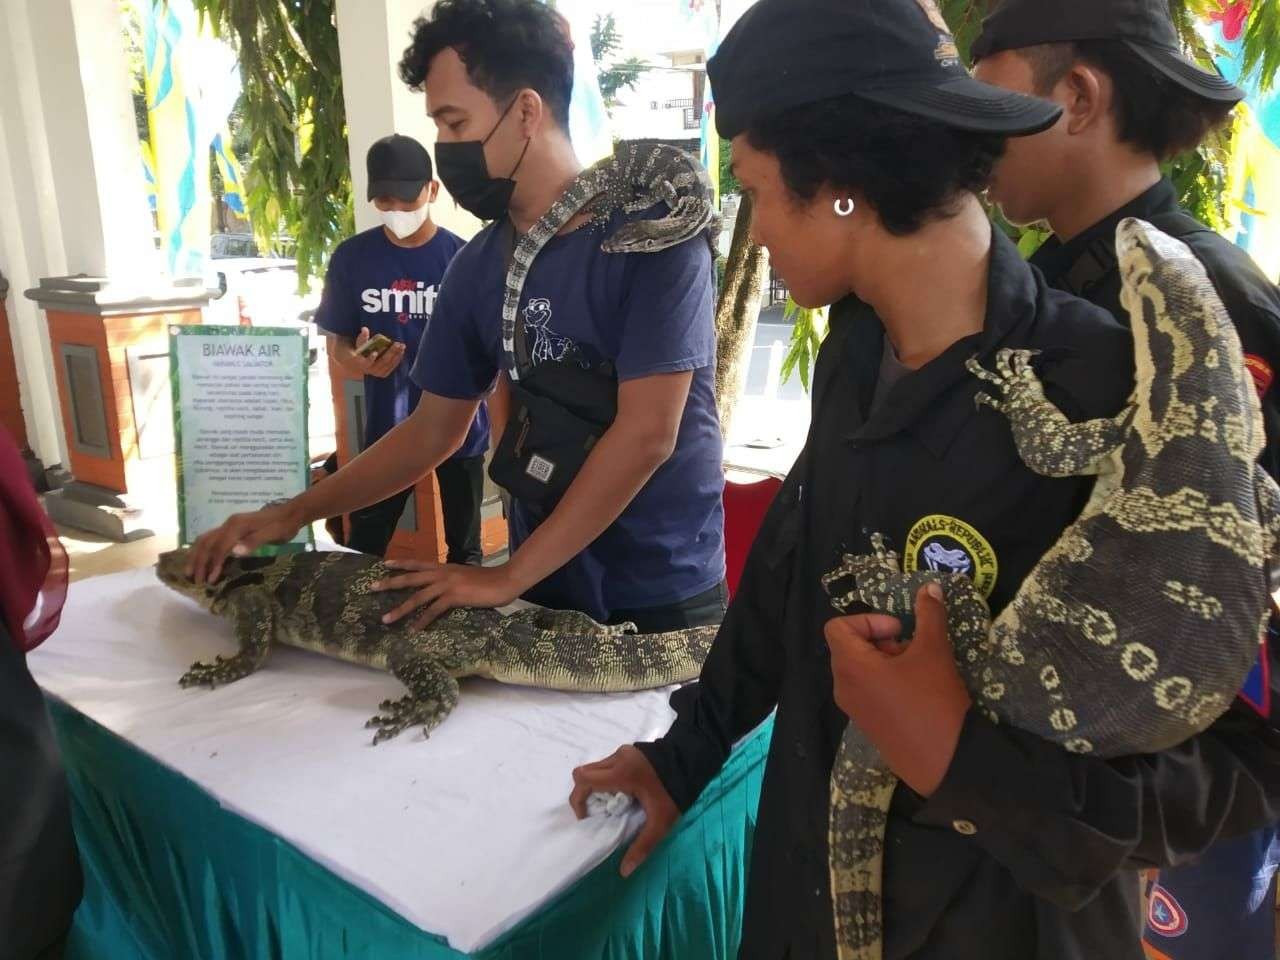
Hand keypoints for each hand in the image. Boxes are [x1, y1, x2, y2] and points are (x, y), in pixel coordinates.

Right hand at [186, 503, 303, 583]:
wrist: (290, 513)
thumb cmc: (283, 525)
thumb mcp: (273, 534)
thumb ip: (254, 542)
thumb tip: (234, 551)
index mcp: (237, 525)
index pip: (219, 547)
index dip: (213, 564)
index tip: (210, 580)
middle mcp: (229, 524)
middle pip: (207, 543)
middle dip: (199, 562)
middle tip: (195, 581)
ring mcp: (229, 526)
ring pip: (205, 540)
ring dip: (196, 556)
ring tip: (190, 573)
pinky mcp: (232, 529)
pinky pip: (212, 540)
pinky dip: (204, 551)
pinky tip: (201, 561)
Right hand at [351, 327, 404, 378]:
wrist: (363, 365)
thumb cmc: (361, 352)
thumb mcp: (360, 344)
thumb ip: (363, 337)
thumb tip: (364, 329)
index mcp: (362, 363)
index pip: (367, 362)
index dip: (371, 358)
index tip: (375, 352)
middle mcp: (370, 370)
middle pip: (382, 361)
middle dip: (391, 352)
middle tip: (397, 344)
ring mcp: (378, 373)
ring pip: (389, 363)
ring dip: (396, 354)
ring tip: (402, 346)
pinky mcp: (384, 374)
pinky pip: (392, 366)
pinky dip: (397, 358)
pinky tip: (401, 351)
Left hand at [371, 560, 521, 628]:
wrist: (505, 580)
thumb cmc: (489, 580)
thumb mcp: (466, 576)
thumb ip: (453, 581)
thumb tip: (446, 589)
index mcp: (444, 567)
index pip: (418, 563)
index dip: (401, 563)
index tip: (385, 564)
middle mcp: (442, 573)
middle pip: (410, 578)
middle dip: (389, 583)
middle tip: (371, 587)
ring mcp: (447, 584)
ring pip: (417, 597)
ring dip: (400, 609)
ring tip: (385, 619)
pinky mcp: (454, 597)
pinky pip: (433, 611)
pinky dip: (422, 621)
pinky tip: (413, 630)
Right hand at [569, 746, 678, 876]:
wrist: (693, 761)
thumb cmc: (675, 791)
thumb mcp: (661, 822)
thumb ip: (642, 846)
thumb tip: (624, 871)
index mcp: (621, 773)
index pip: (583, 779)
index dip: (578, 799)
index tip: (588, 816)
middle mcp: (617, 758)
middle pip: (584, 772)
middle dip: (586, 793)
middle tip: (602, 811)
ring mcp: (623, 751)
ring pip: (595, 768)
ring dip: (597, 786)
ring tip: (617, 804)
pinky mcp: (630, 751)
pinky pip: (608, 765)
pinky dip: (607, 779)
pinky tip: (626, 792)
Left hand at [825, 583, 971, 796]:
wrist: (946, 762)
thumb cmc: (934, 700)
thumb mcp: (935, 651)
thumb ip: (929, 615)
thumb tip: (930, 587)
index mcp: (850, 666)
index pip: (836, 627)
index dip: (867, 620)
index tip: (898, 630)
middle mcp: (843, 686)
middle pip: (848, 647)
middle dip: (880, 639)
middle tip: (911, 647)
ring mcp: (853, 709)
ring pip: (859, 670)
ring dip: (885, 660)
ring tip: (917, 670)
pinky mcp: (867, 725)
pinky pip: (866, 692)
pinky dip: (885, 682)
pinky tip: (917, 692)